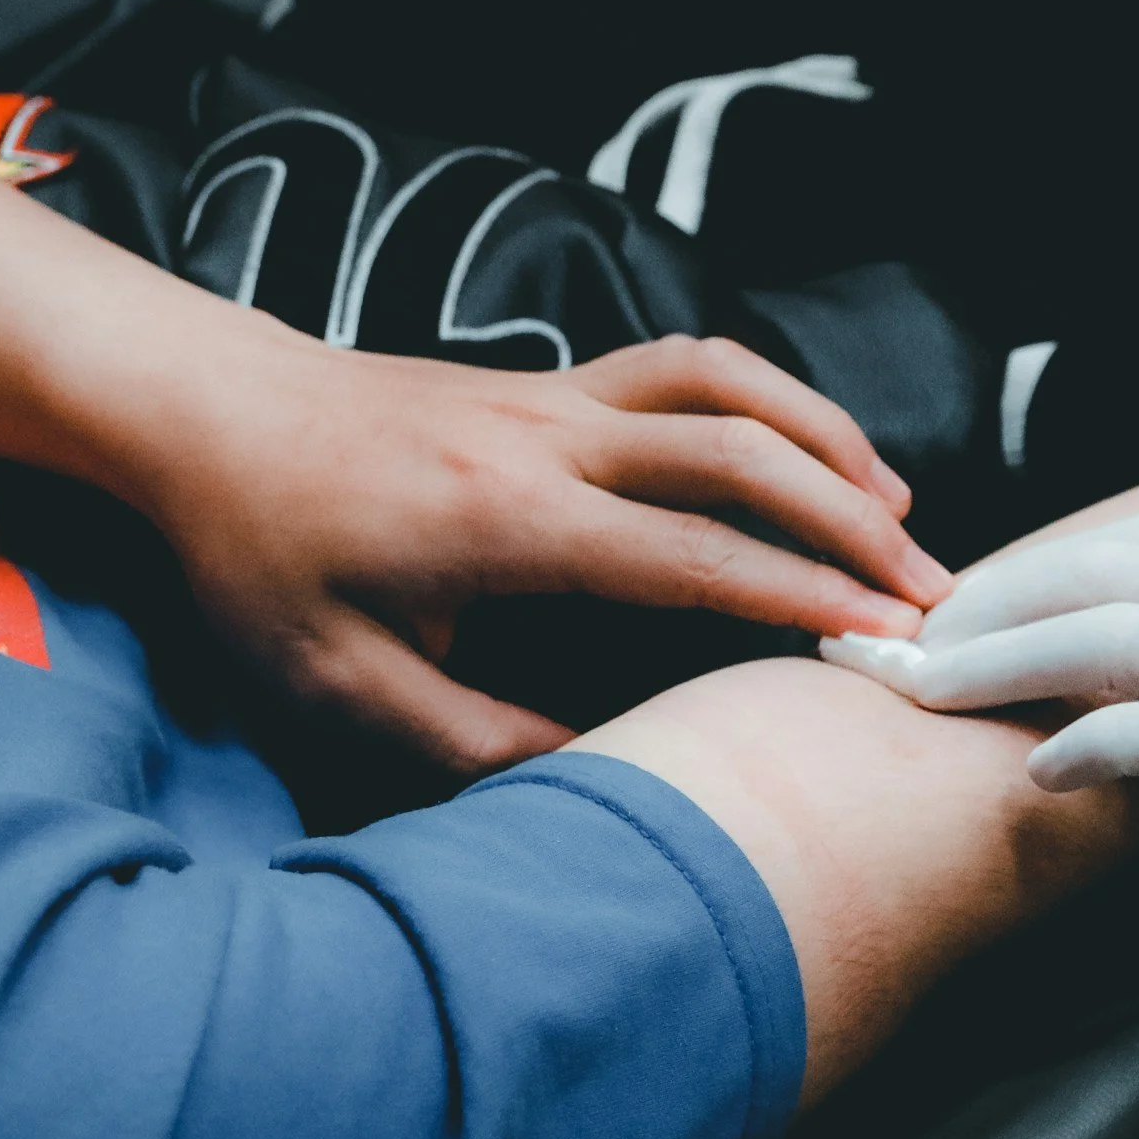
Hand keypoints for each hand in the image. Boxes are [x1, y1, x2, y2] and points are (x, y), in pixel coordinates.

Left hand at [133, 330, 952, 773]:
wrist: (205, 414)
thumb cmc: (260, 556)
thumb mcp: (335, 683)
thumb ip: (467, 741)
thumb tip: (595, 773)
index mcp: (506, 521)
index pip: (690, 557)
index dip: (800, 599)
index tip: (886, 640)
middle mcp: (550, 440)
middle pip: (741, 454)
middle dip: (853, 525)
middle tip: (932, 593)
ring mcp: (557, 395)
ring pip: (730, 385)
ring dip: (828, 441)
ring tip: (900, 511)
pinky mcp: (555, 380)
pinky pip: (693, 366)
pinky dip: (772, 400)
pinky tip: (807, 450)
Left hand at [822, 451, 1138, 922]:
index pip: (1118, 543)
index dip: (1028, 572)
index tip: (961, 603)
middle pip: (1075, 584)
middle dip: (971, 615)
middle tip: (893, 652)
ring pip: (1084, 648)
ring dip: (986, 672)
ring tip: (916, 698)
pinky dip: (1080, 751)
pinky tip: (1033, 775)